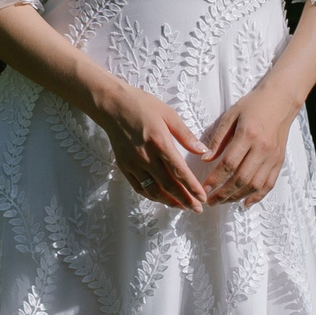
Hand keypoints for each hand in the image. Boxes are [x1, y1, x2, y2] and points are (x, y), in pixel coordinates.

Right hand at [91, 83, 210, 208]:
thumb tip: (203, 151)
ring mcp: (133, 164)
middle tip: (197, 209)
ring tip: (182, 207)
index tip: (203, 198)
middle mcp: (146, 157)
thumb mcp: (168, 114)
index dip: (192, 187)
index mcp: (160, 142)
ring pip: (153, 190)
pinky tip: (162, 198)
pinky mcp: (124, 166)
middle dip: (185, 200)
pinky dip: (152, 196)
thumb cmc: (142, 106)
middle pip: (168, 186)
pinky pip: (139, 187)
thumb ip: (185, 135)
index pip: (179, 172)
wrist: (112, 105)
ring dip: (169, 202)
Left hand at [199, 87, 298, 206]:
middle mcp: (262, 148)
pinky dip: (257, 196)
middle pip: (241, 178)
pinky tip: (246, 203)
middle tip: (210, 201)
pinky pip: (269, 184)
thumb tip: (205, 158)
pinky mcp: (279, 161)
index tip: (203, 188)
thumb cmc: (252, 105)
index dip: (215, 179)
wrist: (280, 100)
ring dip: (238, 197)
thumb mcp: (231, 115)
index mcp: (248, 135)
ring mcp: (272, 157)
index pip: (229, 163)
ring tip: (224, 201)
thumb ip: (218, 138)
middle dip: (224, 193)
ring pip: (255, 185)